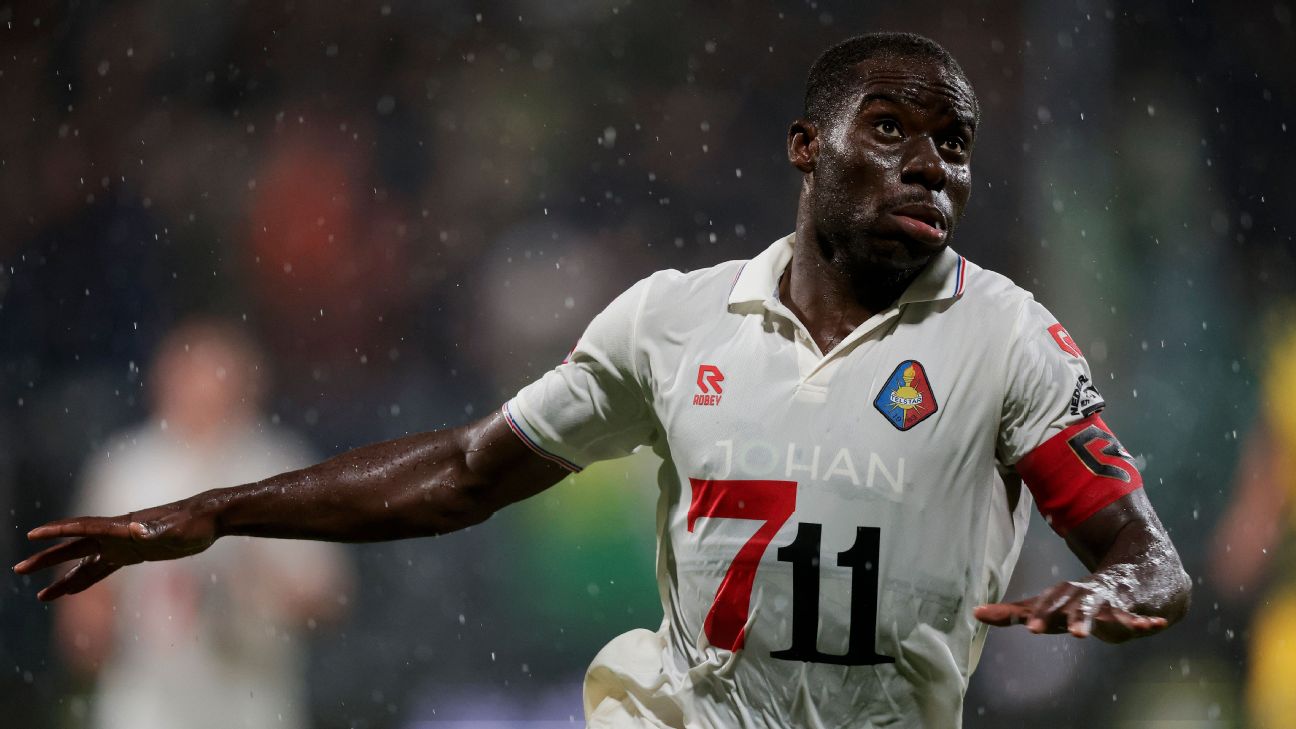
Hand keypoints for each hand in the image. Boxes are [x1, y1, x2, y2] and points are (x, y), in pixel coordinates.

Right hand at [13, 501, 217, 600]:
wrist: (209, 519)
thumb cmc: (192, 522)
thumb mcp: (174, 527)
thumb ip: (155, 528)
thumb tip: (136, 529)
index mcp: (121, 526)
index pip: (82, 528)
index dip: (57, 531)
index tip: (33, 535)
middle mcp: (116, 534)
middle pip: (74, 547)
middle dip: (47, 558)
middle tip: (19, 569)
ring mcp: (123, 544)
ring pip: (85, 562)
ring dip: (64, 577)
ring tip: (42, 596)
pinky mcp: (134, 554)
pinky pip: (103, 569)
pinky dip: (86, 580)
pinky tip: (72, 591)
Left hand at [973, 579, 1168, 642]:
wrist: (1132, 579)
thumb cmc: (1079, 600)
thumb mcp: (1047, 606)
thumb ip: (1013, 612)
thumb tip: (975, 612)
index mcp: (1061, 596)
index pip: (1045, 603)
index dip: (1035, 614)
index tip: (1027, 627)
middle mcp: (1082, 594)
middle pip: (1068, 603)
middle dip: (1054, 615)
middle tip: (1037, 630)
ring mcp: (1108, 600)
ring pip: (1098, 609)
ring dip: (1089, 619)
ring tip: (1080, 635)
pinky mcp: (1131, 609)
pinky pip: (1138, 616)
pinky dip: (1146, 621)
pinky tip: (1156, 625)